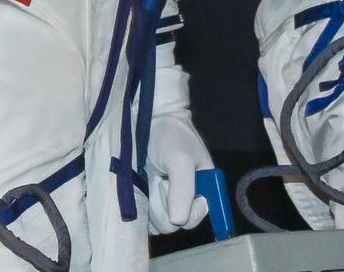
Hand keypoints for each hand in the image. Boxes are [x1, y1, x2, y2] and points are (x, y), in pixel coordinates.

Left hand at [146, 112, 211, 233]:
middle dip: (162, 203)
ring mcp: (165, 204)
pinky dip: (140, 205)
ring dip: (150, 202)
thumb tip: (178, 221)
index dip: (181, 207)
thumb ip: (183, 190)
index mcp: (203, 192)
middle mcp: (186, 202)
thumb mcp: (181, 160)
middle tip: (159, 176)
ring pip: (156, 224)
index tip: (171, 183)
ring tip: (151, 177)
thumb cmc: (171, 136)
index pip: (192, 220)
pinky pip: (144, 219)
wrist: (150, 120)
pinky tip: (141, 185)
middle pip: (172, 224)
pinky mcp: (149, 203)